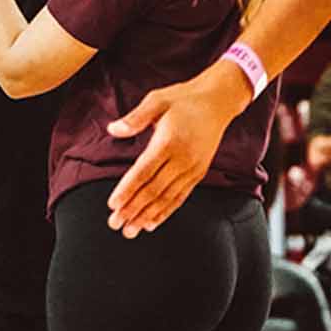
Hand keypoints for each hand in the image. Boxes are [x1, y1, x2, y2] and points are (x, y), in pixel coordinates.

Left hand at [104, 61, 252, 237]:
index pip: (144, 171)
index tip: (113, 204)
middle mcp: (182, 159)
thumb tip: (113, 129)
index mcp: (169, 142)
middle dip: (133, 209)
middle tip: (115, 224)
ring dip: (147, 216)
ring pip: (167, 198)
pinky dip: (166, 212)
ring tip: (131, 230)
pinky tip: (152, 223)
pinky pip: (180, 197)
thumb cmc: (183, 99)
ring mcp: (193, 169)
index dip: (127, 189)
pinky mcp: (199, 173)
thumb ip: (135, 118)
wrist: (218, 102)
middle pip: (154, 190)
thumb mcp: (157, 100)